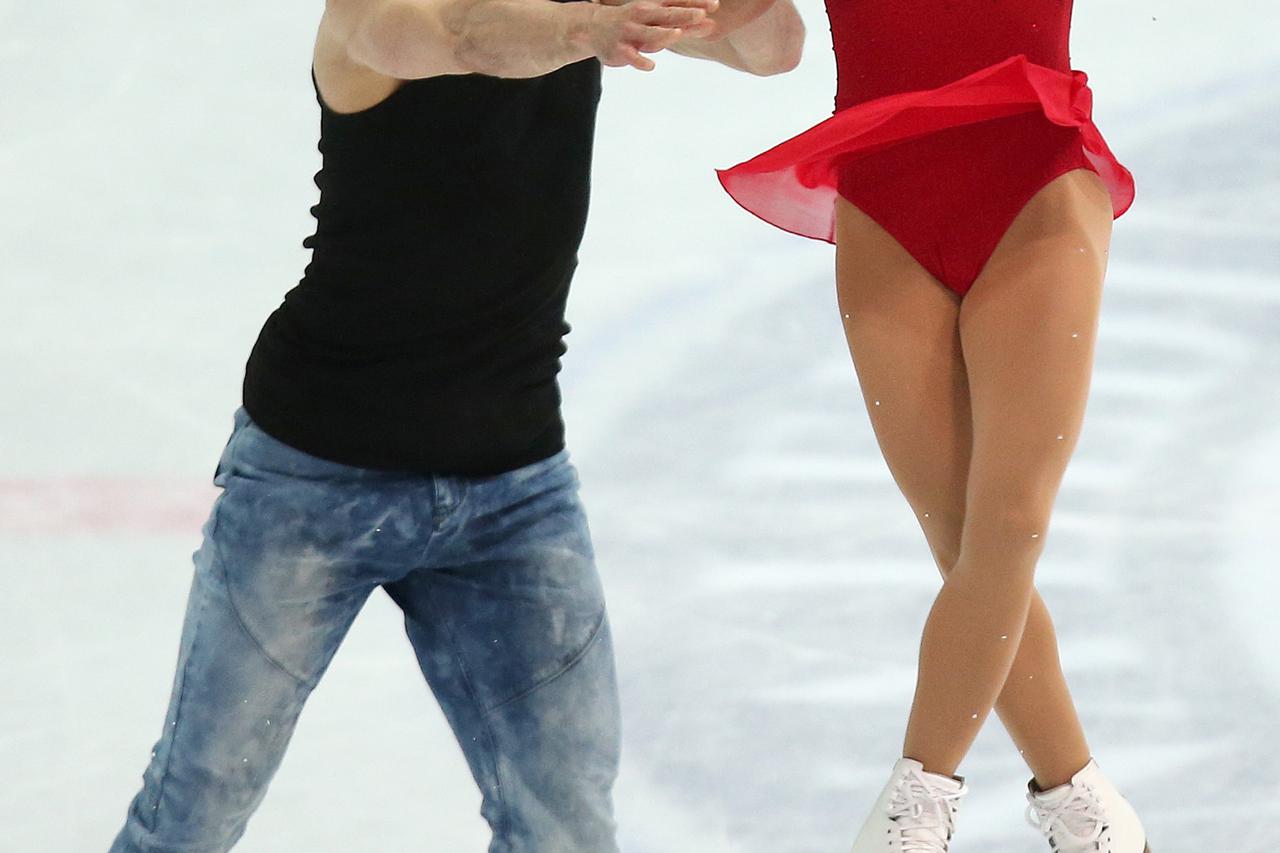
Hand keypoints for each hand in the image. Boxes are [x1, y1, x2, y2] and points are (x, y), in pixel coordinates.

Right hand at [581, 0, 719, 70]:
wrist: (594, 28)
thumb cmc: (634, 24)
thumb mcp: (656, 21)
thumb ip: (682, 24)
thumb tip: (711, 26)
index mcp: (652, 8)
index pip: (676, 4)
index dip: (695, 4)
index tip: (715, 5)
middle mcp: (641, 17)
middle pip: (665, 16)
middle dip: (683, 15)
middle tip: (700, 15)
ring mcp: (630, 33)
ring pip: (648, 34)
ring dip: (662, 33)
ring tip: (676, 33)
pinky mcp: (620, 50)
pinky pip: (632, 57)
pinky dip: (641, 61)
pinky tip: (651, 66)